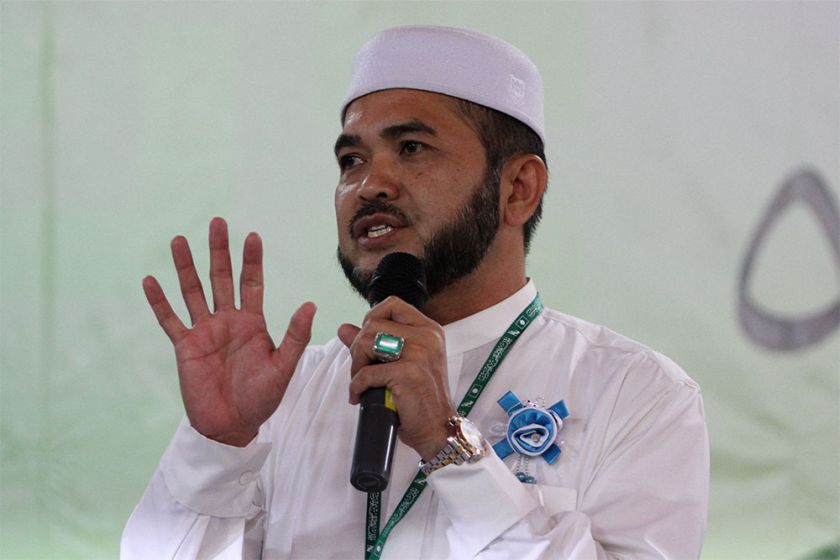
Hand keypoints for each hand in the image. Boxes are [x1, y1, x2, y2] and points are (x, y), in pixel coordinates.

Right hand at [143, 217, 315, 446]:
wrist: (232, 424)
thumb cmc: (261, 397)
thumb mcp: (284, 366)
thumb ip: (295, 336)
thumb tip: (310, 304)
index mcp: (253, 323)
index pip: (252, 283)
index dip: (252, 260)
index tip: (252, 235)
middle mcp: (227, 321)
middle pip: (222, 278)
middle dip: (219, 251)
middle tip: (217, 222)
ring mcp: (204, 331)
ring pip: (193, 291)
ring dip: (185, 267)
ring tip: (179, 240)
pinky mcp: (185, 347)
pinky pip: (170, 320)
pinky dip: (159, 302)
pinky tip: (150, 281)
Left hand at [337, 297, 453, 459]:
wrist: (436, 428)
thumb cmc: (420, 397)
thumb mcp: (401, 363)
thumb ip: (373, 343)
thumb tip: (343, 328)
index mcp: (429, 330)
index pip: (392, 305)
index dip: (372, 319)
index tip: (368, 343)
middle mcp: (427, 337)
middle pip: (373, 324)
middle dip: (358, 347)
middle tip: (361, 369)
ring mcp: (419, 353)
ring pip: (367, 342)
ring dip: (356, 365)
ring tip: (361, 382)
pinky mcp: (408, 373)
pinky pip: (366, 373)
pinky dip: (356, 386)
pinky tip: (360, 396)